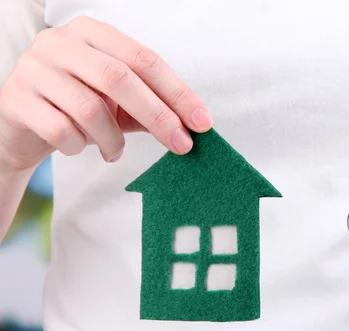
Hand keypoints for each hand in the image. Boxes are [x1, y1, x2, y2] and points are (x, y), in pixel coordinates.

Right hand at [0, 16, 211, 170]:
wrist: (23, 126)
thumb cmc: (78, 109)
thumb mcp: (118, 103)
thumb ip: (150, 106)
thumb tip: (194, 126)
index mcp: (93, 33)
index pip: (145, 60)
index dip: (177, 93)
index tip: (202, 122)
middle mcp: (61, 42)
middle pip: (120, 78)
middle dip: (158, 116)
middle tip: (181, 145)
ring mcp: (34, 68)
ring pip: (90, 109)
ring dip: (113, 140)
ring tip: (115, 151)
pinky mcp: (15, 99)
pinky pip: (60, 130)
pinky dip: (79, 146)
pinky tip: (80, 147)